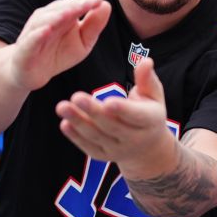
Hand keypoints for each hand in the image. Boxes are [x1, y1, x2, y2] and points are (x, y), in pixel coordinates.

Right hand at [10, 0, 110, 90]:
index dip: (86, 1)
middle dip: (75, 5)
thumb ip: (94, 25)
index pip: (75, 4)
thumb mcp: (83, 41)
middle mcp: (47, 18)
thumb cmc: (59, 53)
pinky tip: (47, 30)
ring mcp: (35, 31)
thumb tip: (106, 5)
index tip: (99, 0)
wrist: (33, 72)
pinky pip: (32, 38)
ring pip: (46, 20)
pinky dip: (38, 33)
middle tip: (89, 2)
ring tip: (71, 12)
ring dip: (58, 15)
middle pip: (61, 8)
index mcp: (62, 14)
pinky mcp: (26, 47)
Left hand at [56, 56, 175, 173]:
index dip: (123, 110)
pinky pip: (88, 146)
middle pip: (112, 126)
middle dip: (93, 112)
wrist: (148, 148)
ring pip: (97, 136)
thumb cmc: (149, 112)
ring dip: (78, 122)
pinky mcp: (103, 155)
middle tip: (76, 97)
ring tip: (62, 107)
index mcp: (150, 121)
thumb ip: (147, 79)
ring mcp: (118, 150)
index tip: (108, 101)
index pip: (137, 116)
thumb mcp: (154, 96)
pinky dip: (75, 137)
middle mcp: (135, 139)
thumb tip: (145, 60)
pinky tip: (64, 123)